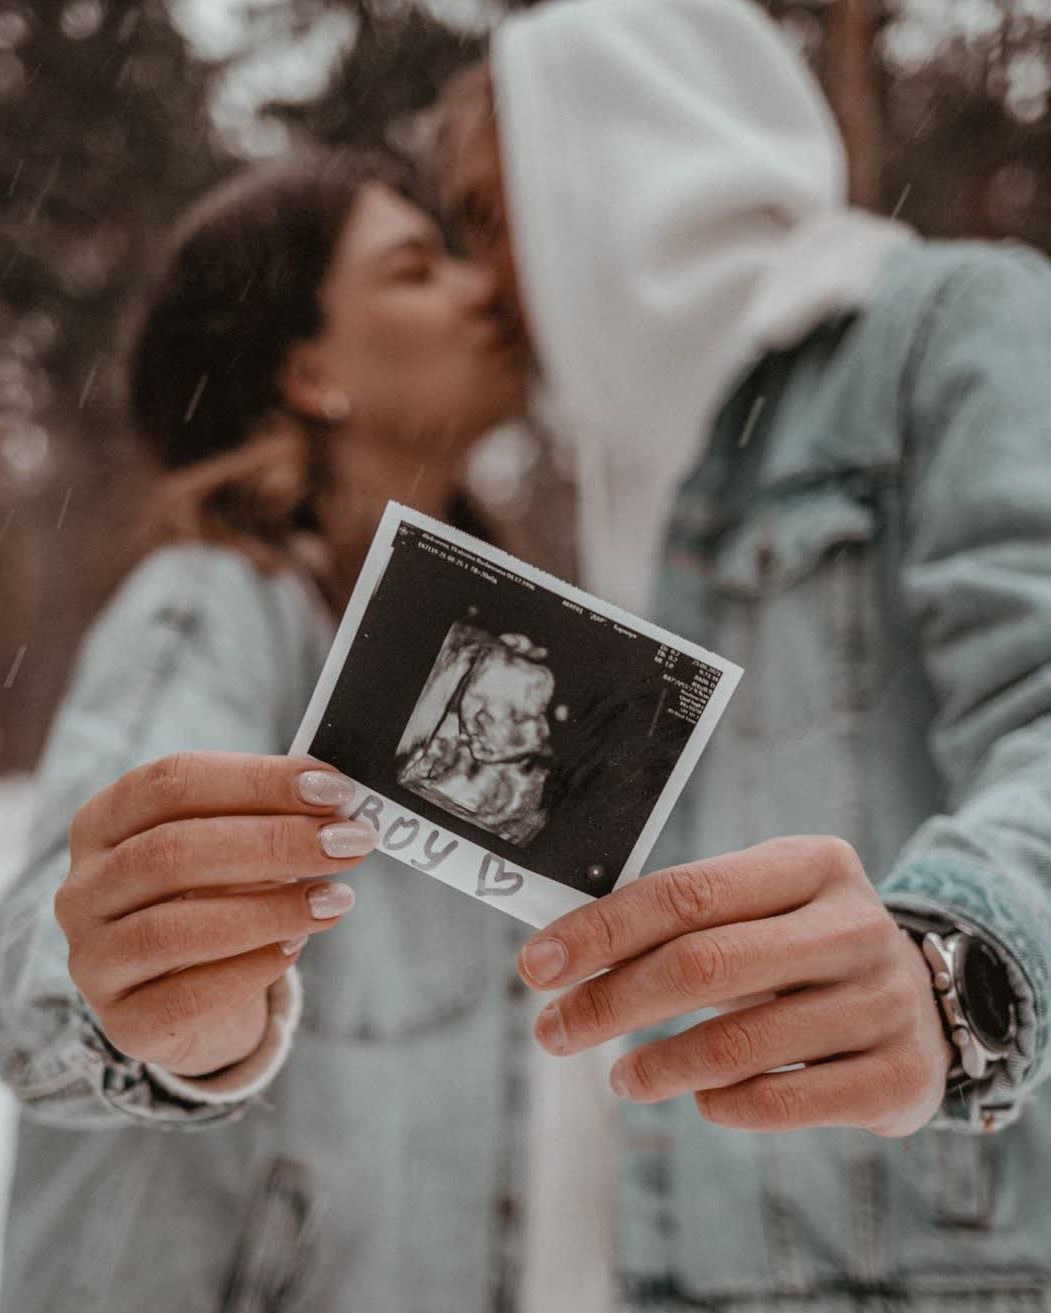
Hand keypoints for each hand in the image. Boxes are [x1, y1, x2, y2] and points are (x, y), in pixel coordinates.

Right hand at [56, 752, 375, 1077]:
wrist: (196, 998)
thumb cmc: (219, 897)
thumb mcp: (233, 846)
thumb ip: (271, 817)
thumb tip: (338, 803)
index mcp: (104, 822)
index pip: (172, 783)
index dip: (256, 781)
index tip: (333, 789)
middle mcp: (84, 888)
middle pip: (172, 851)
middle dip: (273, 843)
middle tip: (347, 842)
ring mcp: (94, 959)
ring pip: (173, 928)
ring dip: (269, 909)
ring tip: (336, 899)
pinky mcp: (124, 1022)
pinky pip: (185, 997)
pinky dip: (250, 969)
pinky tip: (295, 948)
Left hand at [518, 837, 951, 1137]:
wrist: (926, 1003)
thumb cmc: (804, 947)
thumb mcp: (762, 906)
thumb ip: (682, 917)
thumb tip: (563, 947)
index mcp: (812, 864)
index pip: (685, 893)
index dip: (601, 931)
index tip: (536, 965)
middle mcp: (855, 926)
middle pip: (703, 965)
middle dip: (609, 1002)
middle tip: (552, 1031)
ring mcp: (884, 1002)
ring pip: (738, 1043)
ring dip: (657, 1065)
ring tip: (619, 1075)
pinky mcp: (897, 1077)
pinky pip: (781, 1103)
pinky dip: (722, 1104)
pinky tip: (700, 1098)